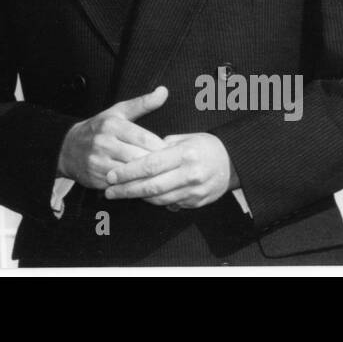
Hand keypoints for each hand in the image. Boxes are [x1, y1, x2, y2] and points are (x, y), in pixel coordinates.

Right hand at [57, 87, 166, 189]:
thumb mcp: (118, 112)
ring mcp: (98, 161)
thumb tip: (163, 91)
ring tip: (160, 177)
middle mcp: (104, 142)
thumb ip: (142, 104)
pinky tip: (143, 184)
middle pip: (139, 157)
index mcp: (112, 124)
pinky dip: (134, 186)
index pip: (144, 139)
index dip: (161, 148)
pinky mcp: (95, 178)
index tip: (172, 152)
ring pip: (131, 173)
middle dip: (156, 164)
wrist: (68, 148)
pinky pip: (121, 186)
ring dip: (147, 177)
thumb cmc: (98, 129)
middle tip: (170, 167)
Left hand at [103, 132, 236, 208]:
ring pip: (158, 199)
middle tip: (109, 190)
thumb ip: (161, 145)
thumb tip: (139, 152)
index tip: (111, 175)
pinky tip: (141, 197)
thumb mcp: (185, 138)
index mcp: (185, 154)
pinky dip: (154, 201)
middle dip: (127, 189)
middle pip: (151, 186)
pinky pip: (170, 204)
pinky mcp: (196, 202)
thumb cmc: (205, 146)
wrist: (232, 162)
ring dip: (137, 198)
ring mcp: (194, 191)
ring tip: (120, 194)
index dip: (128, 171)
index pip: (150, 164)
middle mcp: (190, 174)